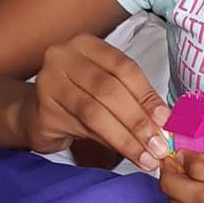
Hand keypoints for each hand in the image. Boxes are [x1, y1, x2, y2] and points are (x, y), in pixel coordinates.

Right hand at [15, 33, 170, 169]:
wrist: (36, 113)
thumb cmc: (81, 98)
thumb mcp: (109, 90)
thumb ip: (135, 100)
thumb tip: (167, 123)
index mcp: (87, 45)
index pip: (124, 67)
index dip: (148, 95)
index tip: (166, 121)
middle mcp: (63, 57)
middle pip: (109, 90)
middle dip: (138, 121)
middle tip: (159, 146)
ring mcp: (47, 83)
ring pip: (95, 112)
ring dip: (125, 138)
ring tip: (146, 157)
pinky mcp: (42, 112)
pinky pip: (80, 129)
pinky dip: (107, 143)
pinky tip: (124, 155)